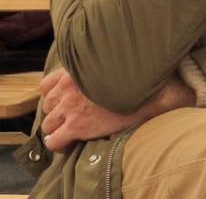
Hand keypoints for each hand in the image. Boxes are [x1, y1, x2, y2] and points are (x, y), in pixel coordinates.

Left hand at [39, 70, 193, 152]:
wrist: (150, 93)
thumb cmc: (139, 79)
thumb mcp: (115, 66)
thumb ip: (98, 70)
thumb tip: (101, 75)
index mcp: (76, 71)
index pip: (48, 84)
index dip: (53, 95)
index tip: (63, 101)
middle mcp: (68, 88)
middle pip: (47, 105)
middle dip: (56, 112)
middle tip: (69, 118)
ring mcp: (70, 108)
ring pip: (48, 124)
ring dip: (56, 129)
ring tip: (67, 133)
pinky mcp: (76, 126)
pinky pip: (54, 141)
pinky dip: (57, 144)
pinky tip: (66, 146)